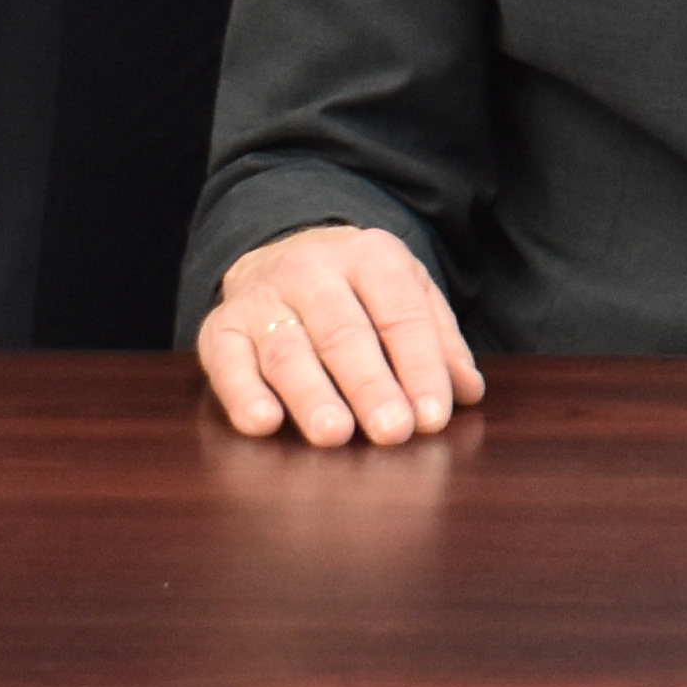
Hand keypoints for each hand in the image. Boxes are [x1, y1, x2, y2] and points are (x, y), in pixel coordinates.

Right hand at [197, 221, 485, 446]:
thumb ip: (439, 340)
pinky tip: (264, 424)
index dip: (420, 366)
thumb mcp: (406, 293)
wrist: (279, 250)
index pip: (400, 314)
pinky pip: (226, 363)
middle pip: (344, 333)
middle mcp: (311, 270)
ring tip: (335, 435)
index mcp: (370, 255)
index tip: (433, 417)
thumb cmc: (358, 290)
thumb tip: (468, 391)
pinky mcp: (218, 329)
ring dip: (312, 396)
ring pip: (287, 351)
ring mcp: (261, 299)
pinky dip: (243, 395)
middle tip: (393, 432)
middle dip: (370, 386)